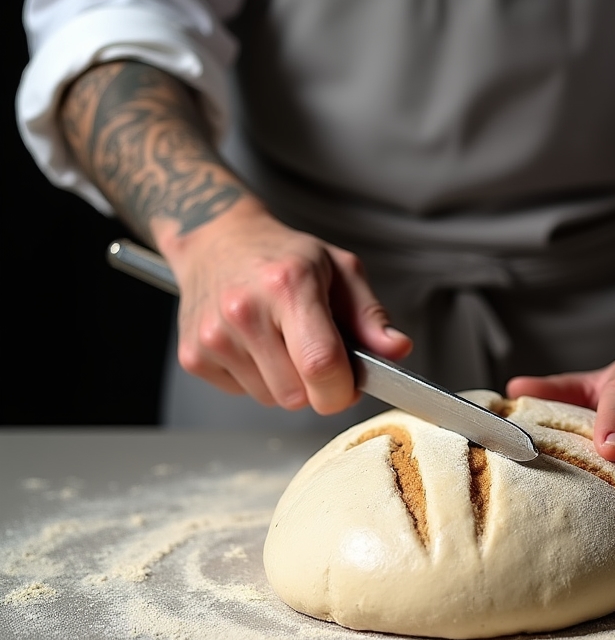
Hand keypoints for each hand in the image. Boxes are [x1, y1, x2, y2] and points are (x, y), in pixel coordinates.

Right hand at [159, 200, 411, 412]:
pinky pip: (243, 393)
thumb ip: (371, 317)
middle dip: (316, 386)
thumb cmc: (283, 255)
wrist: (216, 240)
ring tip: (281, 340)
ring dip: (286, 382)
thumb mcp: (340, 271)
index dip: (342, 389)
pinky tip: (255, 344)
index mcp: (289, 286)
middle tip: (313, 350)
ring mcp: (214, 335)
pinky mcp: (193, 355)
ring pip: (271, 400)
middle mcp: (245, 310)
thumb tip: (397, 350)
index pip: (321, 366)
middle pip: (297, 395)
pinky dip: (257, 378)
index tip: (348, 384)